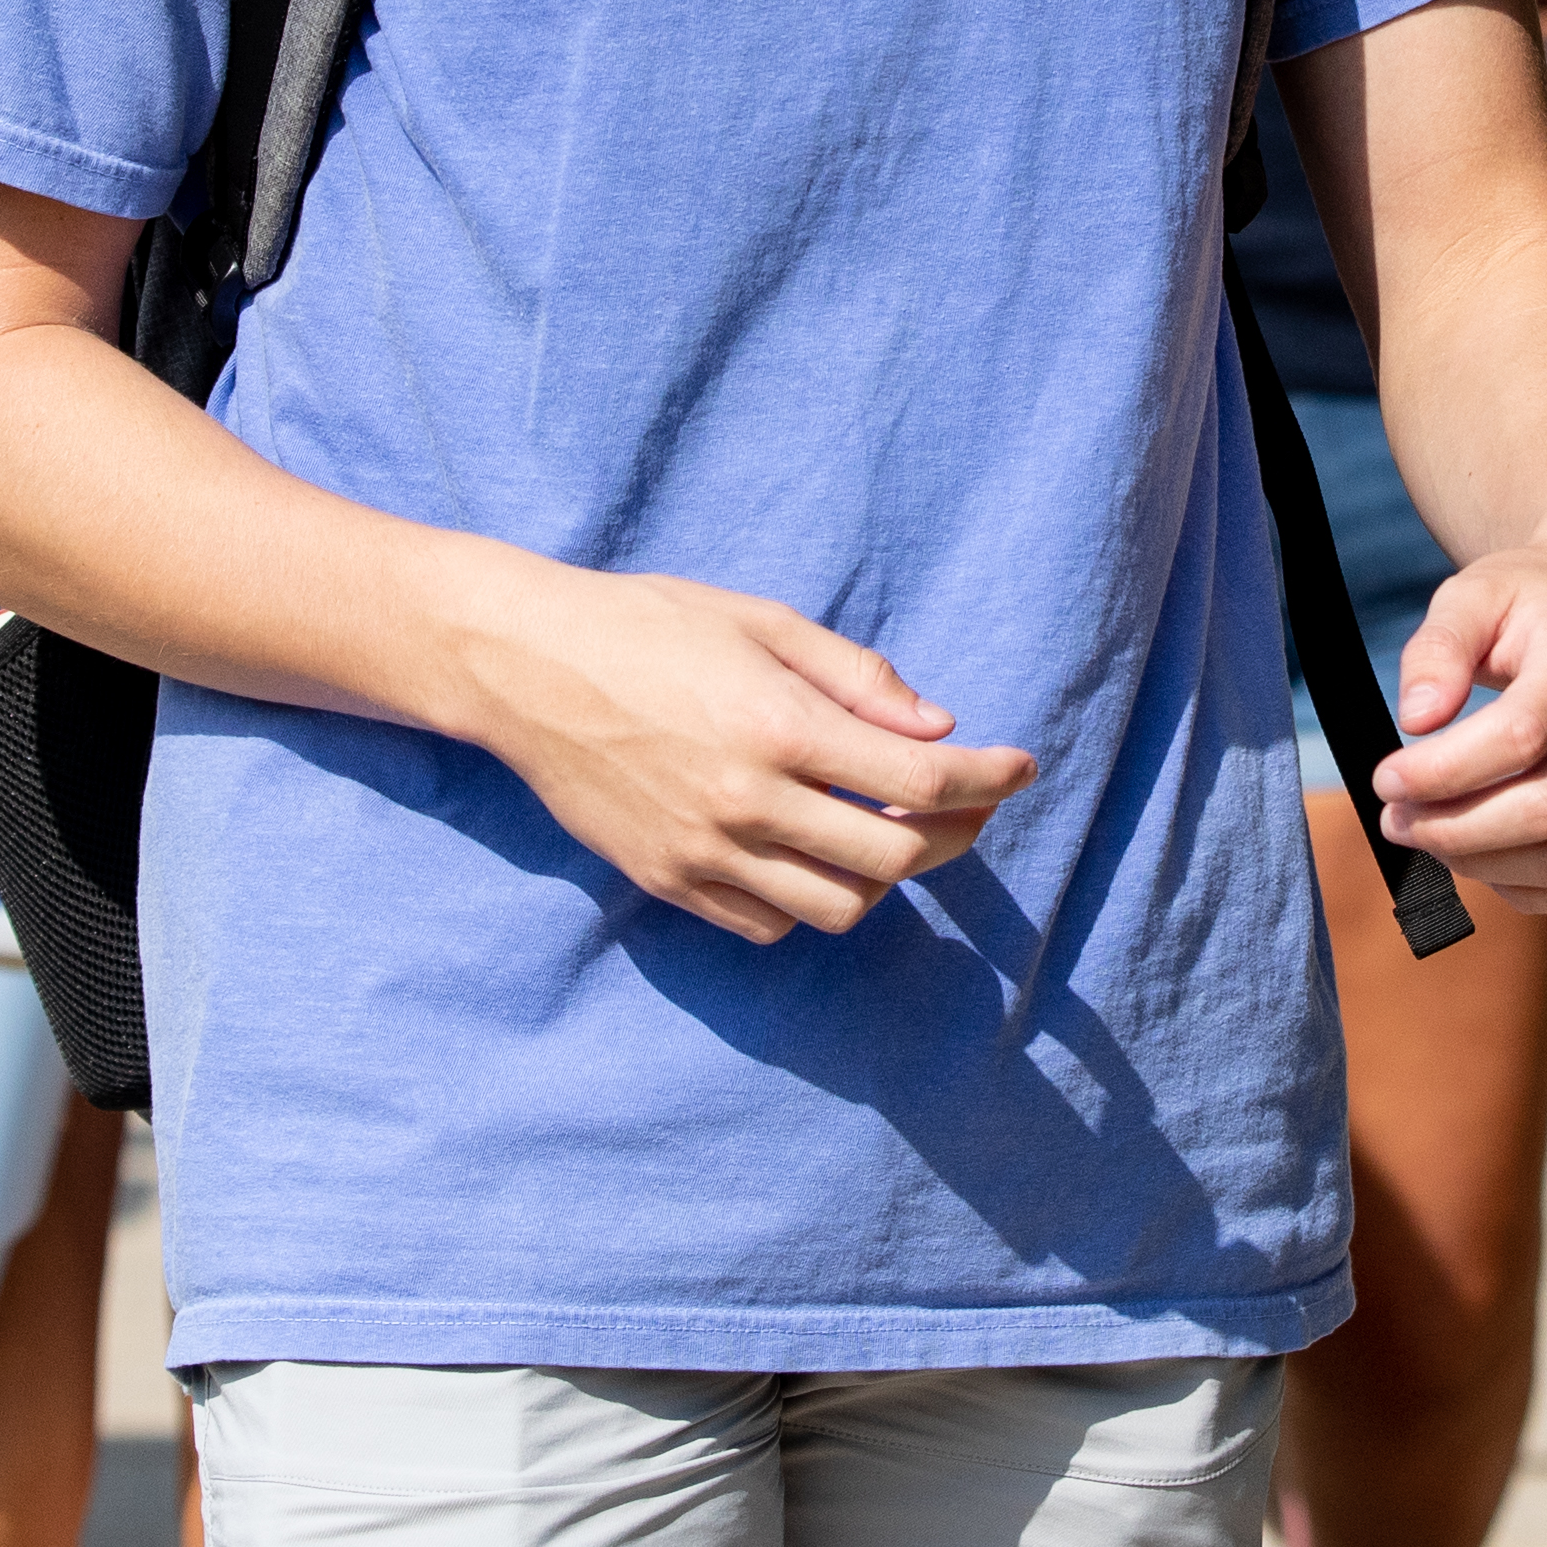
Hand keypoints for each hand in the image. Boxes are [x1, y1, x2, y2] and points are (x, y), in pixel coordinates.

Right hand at [442, 561, 1037, 944]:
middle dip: (954, 832)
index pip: (922, 778)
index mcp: (779, 725)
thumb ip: (856, 677)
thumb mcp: (760, 622)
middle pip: (895, 856)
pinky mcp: (668, 881)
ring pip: (839, 908)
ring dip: (882, 874)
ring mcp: (704, 852)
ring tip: (886, 828)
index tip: (1021, 766)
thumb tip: (938, 728)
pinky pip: (769, 924)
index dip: (990, 778)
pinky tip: (811, 853)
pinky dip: (810, 900)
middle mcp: (747, 801)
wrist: (525, 666)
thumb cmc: (648, 625)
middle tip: (969, 803)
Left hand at [1367, 539, 1546, 910]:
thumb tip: (1417, 719)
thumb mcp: (1472, 595)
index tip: (1385, 778)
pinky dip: (1529, 890)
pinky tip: (1482, 858)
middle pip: (1543, 810)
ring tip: (1429, 834)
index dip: (1443, 772)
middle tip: (1395, 818)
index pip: (1519, 737)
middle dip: (1451, 829)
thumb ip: (1437, 649)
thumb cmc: (1530, 603)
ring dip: (1481, 863)